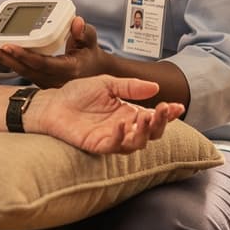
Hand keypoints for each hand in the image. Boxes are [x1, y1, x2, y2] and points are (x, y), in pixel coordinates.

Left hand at [0, 17, 107, 87]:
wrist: (94, 71)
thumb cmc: (90, 53)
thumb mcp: (91, 41)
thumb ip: (84, 31)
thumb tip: (76, 21)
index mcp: (68, 70)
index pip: (41, 63)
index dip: (24, 55)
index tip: (8, 45)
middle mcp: (55, 80)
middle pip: (26, 70)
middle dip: (6, 59)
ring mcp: (47, 83)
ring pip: (22, 73)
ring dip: (5, 61)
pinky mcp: (42, 81)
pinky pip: (24, 72)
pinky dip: (11, 63)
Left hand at [28, 75, 182, 153]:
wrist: (52, 103)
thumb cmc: (77, 94)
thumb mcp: (107, 83)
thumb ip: (130, 86)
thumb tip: (156, 87)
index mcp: (128, 113)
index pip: (154, 116)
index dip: (168, 114)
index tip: (178, 107)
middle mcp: (124, 127)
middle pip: (151, 133)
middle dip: (160, 123)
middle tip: (162, 110)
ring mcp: (112, 138)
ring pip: (137, 143)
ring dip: (144, 132)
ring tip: (144, 116)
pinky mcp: (98, 145)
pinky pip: (114, 145)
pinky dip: (120, 136)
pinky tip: (121, 124)